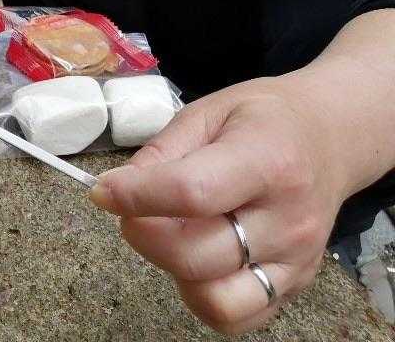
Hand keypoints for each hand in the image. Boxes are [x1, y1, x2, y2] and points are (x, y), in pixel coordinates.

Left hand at [89, 75, 349, 335]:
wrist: (329, 138)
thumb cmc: (262, 120)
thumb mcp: (207, 112)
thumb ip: (161, 153)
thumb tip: (116, 191)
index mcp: (266, 160)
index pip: (191, 192)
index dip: (135, 197)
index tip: (102, 192)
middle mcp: (287, 218)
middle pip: (195, 255)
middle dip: (144, 234)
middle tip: (134, 210)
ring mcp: (295, 260)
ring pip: (215, 298)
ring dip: (173, 270)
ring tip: (172, 234)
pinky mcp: (294, 287)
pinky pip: (237, 318)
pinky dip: (202, 296)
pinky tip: (197, 259)